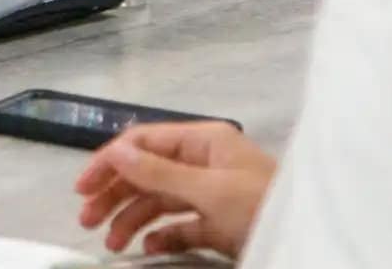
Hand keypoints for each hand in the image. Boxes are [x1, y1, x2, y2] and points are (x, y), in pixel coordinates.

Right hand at [74, 121, 277, 258]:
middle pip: (146, 172)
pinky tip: (147, 249)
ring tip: (113, 244)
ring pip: (159, 201)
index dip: (109, 162)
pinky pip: (180, 226)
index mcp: (203, 142)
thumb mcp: (210, 191)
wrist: (310, 241)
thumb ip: (160, 173)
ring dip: (132, 219)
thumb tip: (115, 152)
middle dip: (115, 194)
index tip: (81, 189)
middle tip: (87, 222)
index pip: (143, 142)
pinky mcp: (220, 224)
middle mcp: (204, 163)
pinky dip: (161, 236)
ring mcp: (213, 194)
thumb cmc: (263, 207)